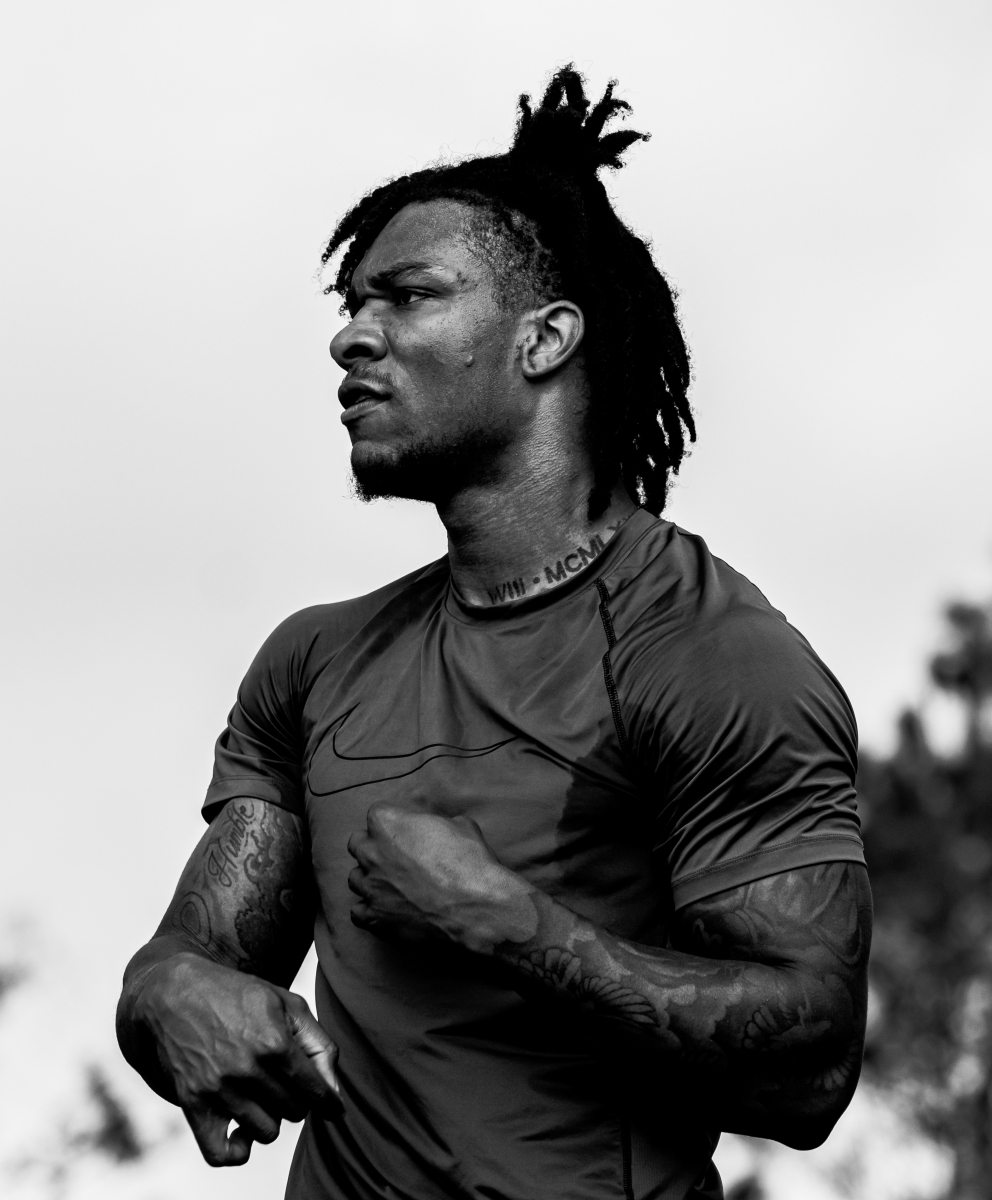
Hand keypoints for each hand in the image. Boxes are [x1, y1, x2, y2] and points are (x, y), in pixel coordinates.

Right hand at [134, 954, 340, 1165]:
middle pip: (293, 1111)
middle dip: (295, 1098)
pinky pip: (220, 1153)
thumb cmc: (238, 996)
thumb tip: (333, 1092)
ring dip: (271, 1117)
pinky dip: (238, 1150)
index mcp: (275, 1042)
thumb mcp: (287, 1004)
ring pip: (266, 1132)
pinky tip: (242, 1132)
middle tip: (283, 1080)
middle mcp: (247, 1069)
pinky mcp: (192, 1103)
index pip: (315, 1092)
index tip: (332, 1108)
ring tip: (263, 1094)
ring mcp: (217, 1089)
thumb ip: (319, 1045)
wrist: (176, 993)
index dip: (328, 1102)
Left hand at [346, 803, 535, 953]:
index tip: (404, 830)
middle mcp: (371, 853)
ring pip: (355, 878)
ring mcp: (370, 887)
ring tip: (391, 885)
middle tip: (395, 856)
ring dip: (370, 878)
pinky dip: (369, 909)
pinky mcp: (374, 918)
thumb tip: (439, 828)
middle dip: (373, 847)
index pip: (377, 813)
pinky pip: (357, 912)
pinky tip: (385, 909)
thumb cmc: (469, 863)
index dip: (393, 821)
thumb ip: (437, 824)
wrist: (474, 908)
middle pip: (357, 844)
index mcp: (388, 824)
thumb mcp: (460, 826)